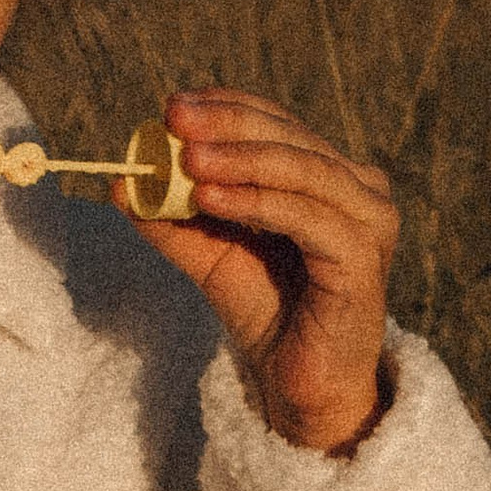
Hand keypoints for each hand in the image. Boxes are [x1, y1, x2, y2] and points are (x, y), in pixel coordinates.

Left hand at [123, 86, 397, 454]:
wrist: (299, 385)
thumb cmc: (266, 314)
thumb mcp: (210, 255)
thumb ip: (173, 218)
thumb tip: (121, 182)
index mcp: (330, 177)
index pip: (279, 124)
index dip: (228, 108)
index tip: (173, 105)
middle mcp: (360, 190)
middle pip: (290, 138)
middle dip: (228, 125)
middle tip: (175, 116)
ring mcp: (369, 222)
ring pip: (303, 171)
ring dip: (241, 160)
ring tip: (187, 160)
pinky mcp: (364, 260)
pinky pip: (307, 217)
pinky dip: (257, 202)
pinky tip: (211, 198)